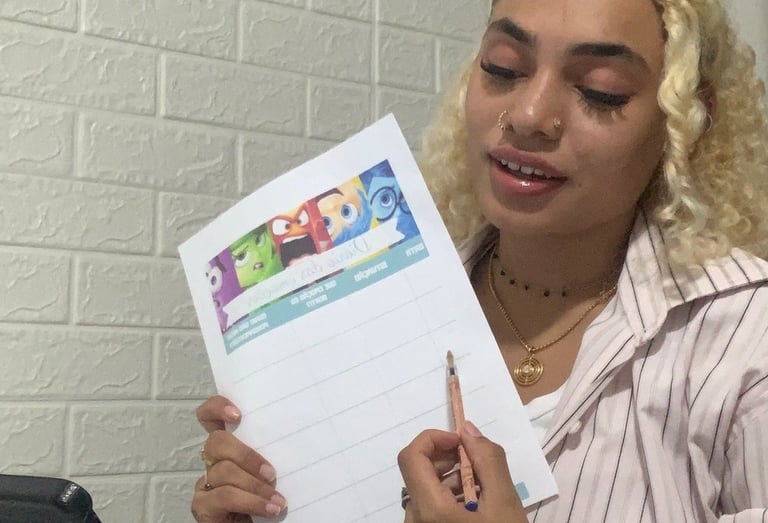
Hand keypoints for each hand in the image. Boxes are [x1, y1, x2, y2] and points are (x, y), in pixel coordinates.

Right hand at [191, 395, 286, 521]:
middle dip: (246, 455)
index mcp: (231, 445)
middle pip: (217, 441)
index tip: (238, 413)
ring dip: (255, 485)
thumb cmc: (271, 495)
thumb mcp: (275, 469)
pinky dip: (250, 501)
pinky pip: (223, 496)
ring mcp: (206, 482)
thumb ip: (275, 451)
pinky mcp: (202, 506)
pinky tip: (269, 509)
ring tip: (278, 500)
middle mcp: (214, 460)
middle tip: (271, 472)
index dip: (217, 407)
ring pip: (223, 470)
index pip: (210, 416)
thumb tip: (302, 434)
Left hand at [398, 422, 526, 522]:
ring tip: (483, 491)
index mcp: (429, 509)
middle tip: (479, 466)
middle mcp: (414, 520)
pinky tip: (476, 509)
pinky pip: (429, 508)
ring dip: (451, 479)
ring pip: (425, 490)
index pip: (411, 456)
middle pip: (419, 472)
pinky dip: (449, 498)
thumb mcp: (504, 502)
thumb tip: (467, 429)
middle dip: (448, 459)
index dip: (433, 439)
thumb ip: (487, 459)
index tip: (462, 443)